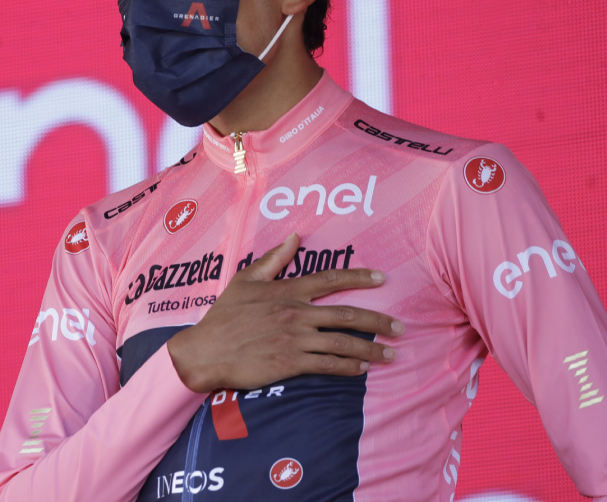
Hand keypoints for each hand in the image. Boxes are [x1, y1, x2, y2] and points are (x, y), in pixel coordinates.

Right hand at [166, 233, 404, 392]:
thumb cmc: (224, 315)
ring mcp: (294, 339)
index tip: (382, 279)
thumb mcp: (245, 280)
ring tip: (392, 354)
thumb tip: (296, 237)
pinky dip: (349, 367)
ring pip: (342, 343)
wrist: (205, 350)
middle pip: (346, 314)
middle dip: (378, 321)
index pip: (330, 280)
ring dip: (372, 349)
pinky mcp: (290, 363)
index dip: (359, 278)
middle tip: (400, 327)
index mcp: (287, 290)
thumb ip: (274, 259)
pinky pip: (328, 365)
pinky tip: (362, 369)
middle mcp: (295, 313)